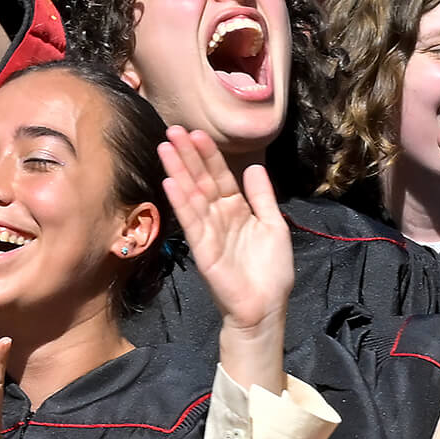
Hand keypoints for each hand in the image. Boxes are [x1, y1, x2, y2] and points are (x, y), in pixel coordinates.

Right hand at [158, 127, 291, 335]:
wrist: (265, 307)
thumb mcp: (274, 226)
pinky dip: (182, 202)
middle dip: (188, 155)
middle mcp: (219, 217)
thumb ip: (262, 197)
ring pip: (192, 195)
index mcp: (237, 210)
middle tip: (172, 130)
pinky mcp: (203, 249)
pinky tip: (171, 183)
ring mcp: (209, 232)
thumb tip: (253, 167)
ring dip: (178, 171)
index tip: (197, 133)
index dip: (209, 155)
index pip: (220, 176)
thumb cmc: (271, 271)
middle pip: (201, 180)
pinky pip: (192, 221)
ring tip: (165, 147)